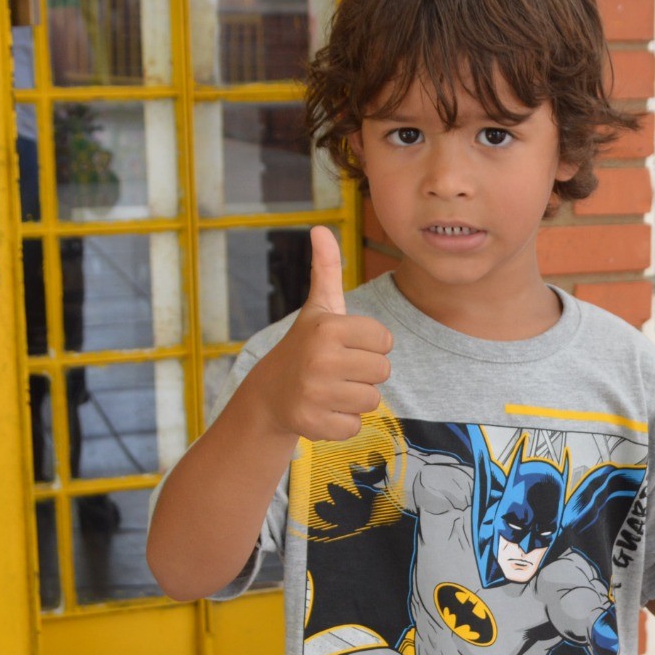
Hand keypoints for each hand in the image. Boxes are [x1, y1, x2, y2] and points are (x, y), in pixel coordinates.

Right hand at [240, 226, 392, 441]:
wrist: (269, 394)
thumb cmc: (306, 345)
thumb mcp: (318, 307)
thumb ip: (327, 268)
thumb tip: (320, 228)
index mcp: (329, 327)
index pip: (386, 341)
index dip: (371, 346)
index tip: (346, 346)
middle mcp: (320, 358)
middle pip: (383, 372)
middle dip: (366, 373)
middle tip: (338, 370)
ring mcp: (314, 393)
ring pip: (372, 401)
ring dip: (356, 398)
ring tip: (330, 389)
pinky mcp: (312, 424)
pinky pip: (355, 427)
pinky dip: (343, 423)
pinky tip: (323, 410)